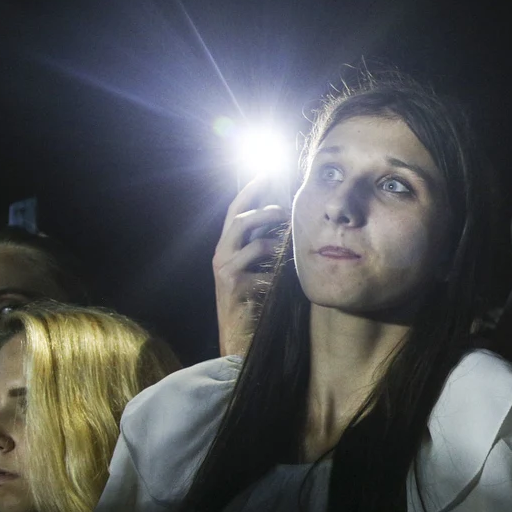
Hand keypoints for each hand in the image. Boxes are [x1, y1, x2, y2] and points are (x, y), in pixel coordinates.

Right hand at [214, 175, 287, 354]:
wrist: (239, 339)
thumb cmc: (255, 307)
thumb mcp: (261, 272)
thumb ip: (267, 251)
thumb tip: (290, 227)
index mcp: (228, 248)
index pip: (237, 212)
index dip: (251, 191)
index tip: (267, 172)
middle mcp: (222, 254)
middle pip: (239, 218)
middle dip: (264, 206)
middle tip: (285, 202)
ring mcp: (225, 269)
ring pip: (250, 238)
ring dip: (274, 233)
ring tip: (290, 235)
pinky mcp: (233, 284)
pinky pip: (258, 264)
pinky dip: (274, 264)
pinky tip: (284, 273)